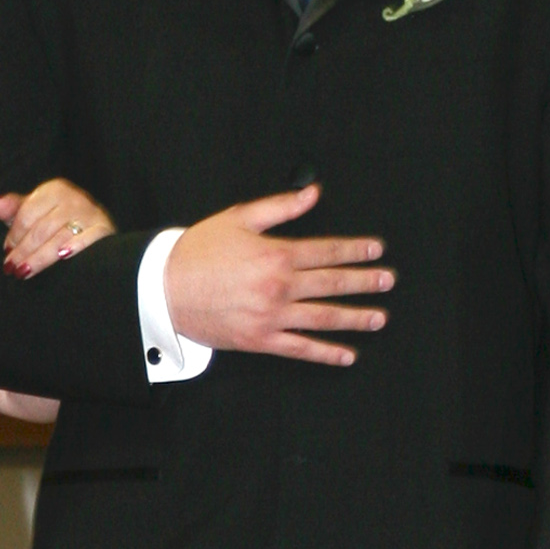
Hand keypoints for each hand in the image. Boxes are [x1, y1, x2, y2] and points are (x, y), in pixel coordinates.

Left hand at [0, 178, 116, 280]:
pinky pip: (89, 239)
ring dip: (40, 258)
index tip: (7, 250)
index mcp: (55, 190)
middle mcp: (74, 198)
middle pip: (41, 229)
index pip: (28, 214)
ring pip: (59, 238)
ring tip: (24, 272)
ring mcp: (91, 213)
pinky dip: (76, 247)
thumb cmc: (56, 219)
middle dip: (24, 250)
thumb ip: (14, 209)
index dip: (15, 234)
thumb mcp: (34, 211)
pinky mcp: (105, 229)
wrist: (93, 225)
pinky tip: (62, 257)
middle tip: (11, 268)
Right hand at [163, 185, 390, 364]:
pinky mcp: (260, 339)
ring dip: (355, 318)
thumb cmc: (198, 251)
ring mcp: (272, 316)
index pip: (327, 251)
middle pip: (333, 284)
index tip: (377, 250)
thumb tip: (313, 193)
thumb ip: (280, 207)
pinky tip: (346, 355)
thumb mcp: (239, 218)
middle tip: (387, 281)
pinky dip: (325, 353)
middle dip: (364, 282)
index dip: (356, 250)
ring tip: (378, 317)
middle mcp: (280, 287)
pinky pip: (300, 348)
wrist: (162, 289)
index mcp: (277, 254)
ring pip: (324, 318)